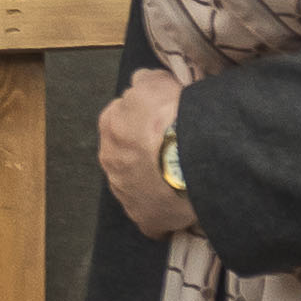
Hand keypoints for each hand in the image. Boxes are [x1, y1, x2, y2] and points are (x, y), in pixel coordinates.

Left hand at [97, 65, 194, 239]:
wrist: (191, 157)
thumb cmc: (173, 115)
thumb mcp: (158, 82)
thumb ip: (145, 82)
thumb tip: (141, 83)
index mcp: (110, 124)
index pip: (122, 118)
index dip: (144, 120)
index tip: (163, 121)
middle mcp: (110, 160)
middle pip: (126, 153)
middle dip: (144, 151)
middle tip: (172, 149)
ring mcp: (124, 192)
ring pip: (136, 184)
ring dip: (152, 180)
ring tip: (179, 177)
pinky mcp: (143, 218)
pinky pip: (151, 213)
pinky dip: (161, 209)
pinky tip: (179, 204)